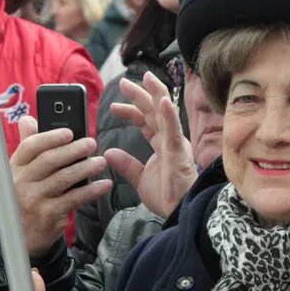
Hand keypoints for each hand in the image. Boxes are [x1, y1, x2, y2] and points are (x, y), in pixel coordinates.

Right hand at [10, 116, 112, 257]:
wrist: (22, 236)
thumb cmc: (26, 196)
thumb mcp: (21, 172)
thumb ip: (28, 145)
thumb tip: (28, 119)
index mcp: (14, 167)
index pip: (30, 146)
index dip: (51, 137)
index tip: (70, 132)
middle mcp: (21, 182)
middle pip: (49, 160)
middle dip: (74, 150)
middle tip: (92, 143)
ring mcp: (34, 199)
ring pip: (64, 179)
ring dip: (86, 168)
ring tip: (101, 162)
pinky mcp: (48, 215)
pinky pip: (74, 199)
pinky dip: (91, 190)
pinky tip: (104, 184)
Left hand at [105, 71, 197, 218]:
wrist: (178, 212)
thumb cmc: (167, 197)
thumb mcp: (140, 178)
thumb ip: (127, 164)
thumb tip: (110, 152)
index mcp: (162, 144)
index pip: (146, 121)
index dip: (130, 111)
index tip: (114, 106)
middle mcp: (170, 139)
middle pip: (154, 111)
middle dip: (140, 95)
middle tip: (124, 82)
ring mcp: (176, 143)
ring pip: (166, 112)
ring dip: (156, 93)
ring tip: (146, 78)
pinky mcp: (179, 151)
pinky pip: (173, 129)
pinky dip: (168, 114)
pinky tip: (162, 100)